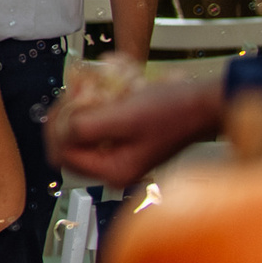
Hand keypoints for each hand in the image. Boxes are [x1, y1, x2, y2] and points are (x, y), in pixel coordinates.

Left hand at [48, 73, 222, 187]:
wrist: (203, 104)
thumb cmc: (172, 111)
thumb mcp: (123, 117)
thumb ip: (85, 128)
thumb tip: (60, 130)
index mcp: (113, 172)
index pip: (61, 155)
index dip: (58, 127)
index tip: (67, 103)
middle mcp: (114, 170)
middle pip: (66, 145)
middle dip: (66, 118)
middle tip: (74, 94)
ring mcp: (119, 156)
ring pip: (78, 134)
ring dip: (78, 110)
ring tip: (86, 90)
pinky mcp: (124, 141)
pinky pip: (95, 127)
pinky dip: (92, 109)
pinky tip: (99, 93)